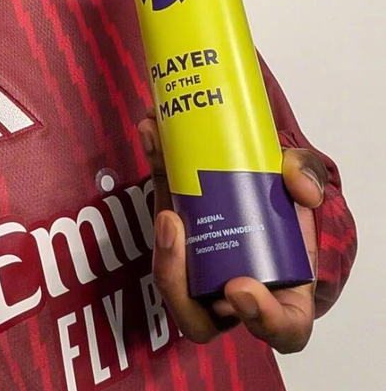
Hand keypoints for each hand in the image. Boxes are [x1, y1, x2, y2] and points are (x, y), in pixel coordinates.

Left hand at [138, 110, 326, 353]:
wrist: (265, 176)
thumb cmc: (290, 201)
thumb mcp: (307, 186)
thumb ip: (308, 179)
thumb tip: (302, 187)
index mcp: (283, 297)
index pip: (278, 329)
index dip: (261, 318)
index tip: (240, 289)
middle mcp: (231, 296)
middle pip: (198, 316)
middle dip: (177, 276)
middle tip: (174, 224)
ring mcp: (197, 269)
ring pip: (167, 270)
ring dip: (156, 219)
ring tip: (161, 168)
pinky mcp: (175, 230)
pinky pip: (159, 211)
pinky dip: (156, 172)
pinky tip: (152, 133)